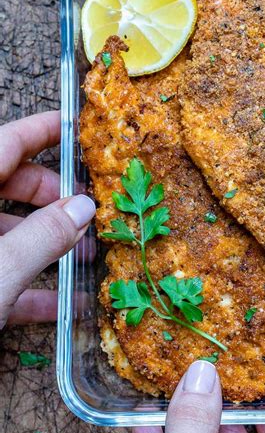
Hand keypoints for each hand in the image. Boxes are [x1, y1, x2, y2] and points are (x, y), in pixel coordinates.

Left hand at [0, 111, 95, 327]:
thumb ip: (44, 235)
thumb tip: (84, 206)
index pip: (4, 143)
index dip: (42, 131)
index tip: (75, 126)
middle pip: (9, 184)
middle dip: (53, 198)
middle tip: (88, 212)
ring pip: (6, 232)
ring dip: (47, 244)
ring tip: (85, 259)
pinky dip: (30, 288)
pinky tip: (64, 305)